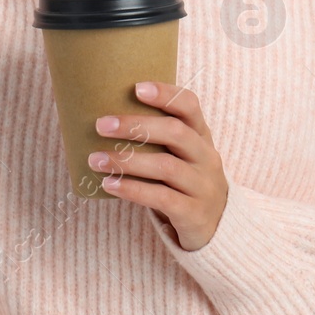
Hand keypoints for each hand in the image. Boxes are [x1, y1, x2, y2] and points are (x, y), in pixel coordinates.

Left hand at [90, 81, 228, 251]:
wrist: (218, 226)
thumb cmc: (185, 181)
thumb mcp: (182, 155)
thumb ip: (158, 137)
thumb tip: (106, 120)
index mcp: (201, 136)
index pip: (189, 105)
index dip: (165, 94)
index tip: (136, 88)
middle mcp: (206, 157)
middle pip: (175, 132)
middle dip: (136, 126)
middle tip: (100, 125)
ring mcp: (203, 186)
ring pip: (166, 166)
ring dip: (127, 161)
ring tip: (96, 160)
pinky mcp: (194, 213)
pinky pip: (162, 198)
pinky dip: (133, 189)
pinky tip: (110, 185)